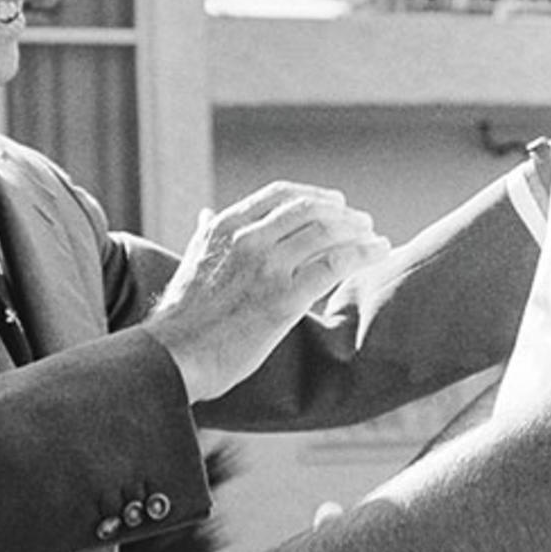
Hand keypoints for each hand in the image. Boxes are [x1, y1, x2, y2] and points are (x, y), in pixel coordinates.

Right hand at [147, 181, 388, 401]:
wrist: (172, 355)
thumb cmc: (184, 315)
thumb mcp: (191, 260)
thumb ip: (204, 234)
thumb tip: (205, 214)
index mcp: (225, 226)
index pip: (279, 195)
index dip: (314, 195)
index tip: (336, 202)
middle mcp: (247, 238)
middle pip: (309, 209)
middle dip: (343, 213)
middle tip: (364, 222)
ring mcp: (267, 266)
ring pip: (325, 232)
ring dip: (358, 232)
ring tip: (376, 240)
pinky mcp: (284, 298)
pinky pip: (333, 265)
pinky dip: (362, 254)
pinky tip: (378, 254)